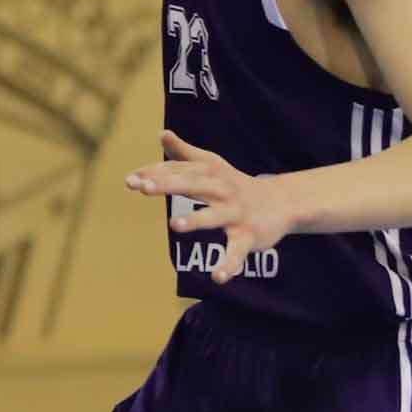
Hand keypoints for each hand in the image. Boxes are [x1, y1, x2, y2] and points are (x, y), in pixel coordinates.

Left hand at [126, 129, 297, 269]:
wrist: (281, 202)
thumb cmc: (234, 184)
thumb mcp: (212, 166)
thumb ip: (184, 153)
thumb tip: (162, 134)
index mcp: (211, 173)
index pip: (179, 170)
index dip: (154, 174)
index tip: (130, 180)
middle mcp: (223, 190)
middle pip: (194, 185)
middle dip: (168, 185)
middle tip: (143, 188)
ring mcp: (236, 214)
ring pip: (215, 216)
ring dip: (196, 220)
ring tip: (174, 225)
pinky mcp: (249, 236)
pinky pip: (237, 252)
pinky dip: (229, 265)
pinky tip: (217, 278)